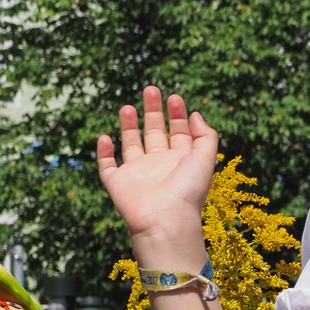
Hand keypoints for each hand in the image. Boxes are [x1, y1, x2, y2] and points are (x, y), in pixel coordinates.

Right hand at [96, 86, 218, 263]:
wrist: (164, 220)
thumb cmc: (187, 192)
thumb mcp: (205, 160)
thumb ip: (205, 136)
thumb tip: (196, 114)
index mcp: (181, 161)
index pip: (179, 132)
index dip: (178, 115)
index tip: (174, 97)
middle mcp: (159, 165)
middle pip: (155, 133)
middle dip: (153, 111)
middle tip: (151, 89)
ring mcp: (138, 173)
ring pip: (131, 145)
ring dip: (129, 125)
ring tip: (128, 106)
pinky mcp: (118, 182)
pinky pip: (107, 165)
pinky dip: (104, 152)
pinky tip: (105, 137)